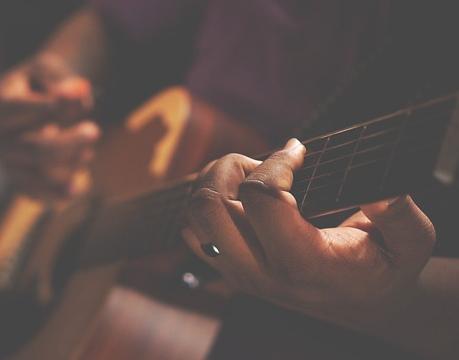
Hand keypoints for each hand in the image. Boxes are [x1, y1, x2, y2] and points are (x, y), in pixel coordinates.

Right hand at [0, 53, 98, 199]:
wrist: (25, 104)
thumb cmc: (38, 84)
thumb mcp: (46, 71)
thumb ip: (60, 80)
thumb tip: (78, 92)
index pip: (25, 111)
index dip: (57, 108)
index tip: (85, 101)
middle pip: (34, 149)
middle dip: (69, 143)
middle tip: (96, 131)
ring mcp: (7, 163)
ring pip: (39, 176)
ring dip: (70, 167)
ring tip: (88, 154)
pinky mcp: (18, 180)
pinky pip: (37, 195)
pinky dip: (58, 193)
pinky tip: (76, 187)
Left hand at [182, 139, 435, 324]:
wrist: (361, 303)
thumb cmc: (384, 266)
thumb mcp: (410, 242)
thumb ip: (400, 215)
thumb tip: (377, 189)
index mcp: (302, 262)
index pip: (260, 198)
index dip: (277, 161)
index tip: (300, 152)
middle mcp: (260, 271)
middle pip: (209, 205)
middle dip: (230, 167)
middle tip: (262, 165)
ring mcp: (238, 272)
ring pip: (193, 217)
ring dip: (213, 183)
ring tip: (248, 178)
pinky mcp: (227, 269)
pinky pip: (192, 231)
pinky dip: (207, 202)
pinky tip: (239, 195)